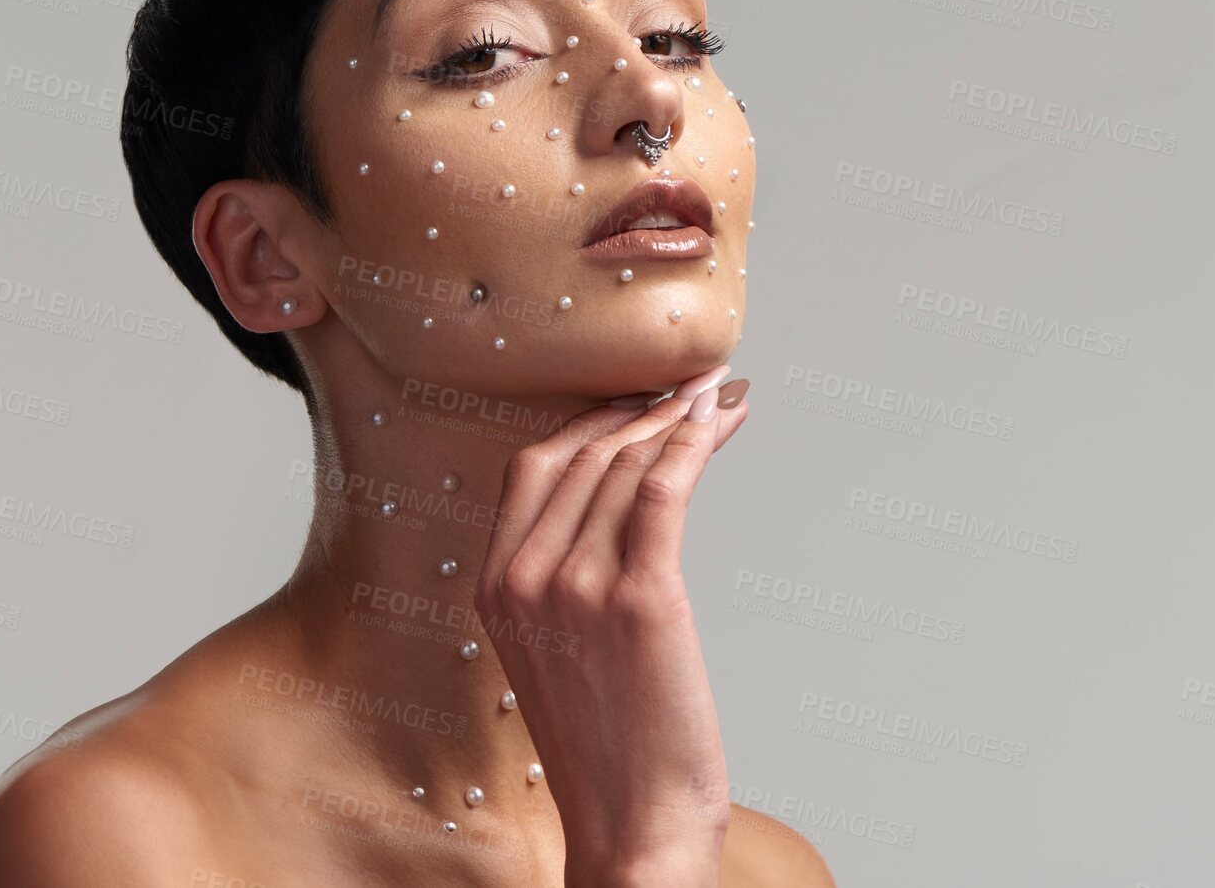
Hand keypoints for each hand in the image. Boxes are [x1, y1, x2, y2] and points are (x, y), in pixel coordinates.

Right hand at [473, 363, 751, 887]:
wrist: (633, 829)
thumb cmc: (608, 749)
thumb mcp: (554, 655)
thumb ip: (558, 584)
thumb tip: (611, 516)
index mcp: (492, 588)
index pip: (536, 467)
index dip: (593, 420)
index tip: (640, 398)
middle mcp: (522, 577)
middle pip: (583, 454)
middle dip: (645, 408)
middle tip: (694, 385)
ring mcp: (575, 586)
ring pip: (627, 464)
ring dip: (680, 419)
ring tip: (721, 398)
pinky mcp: (638, 599)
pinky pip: (664, 491)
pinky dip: (695, 444)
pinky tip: (721, 423)